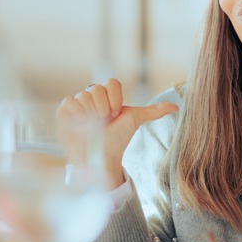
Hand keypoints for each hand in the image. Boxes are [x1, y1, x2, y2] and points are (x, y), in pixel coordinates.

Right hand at [57, 79, 177, 188]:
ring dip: (91, 114)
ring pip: (84, 96)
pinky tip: (80, 126)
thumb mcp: (135, 121)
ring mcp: (77, 103)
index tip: (116, 115)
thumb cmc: (117, 139)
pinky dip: (76, 115)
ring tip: (92, 126)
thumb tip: (176, 107)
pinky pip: (69, 102)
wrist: (101, 157)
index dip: (115, 100)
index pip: (111, 83)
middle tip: (104, 122)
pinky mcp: (64, 111)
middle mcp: (91, 96)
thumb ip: (153, 111)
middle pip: (97, 89)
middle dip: (104, 109)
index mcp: (107, 95)